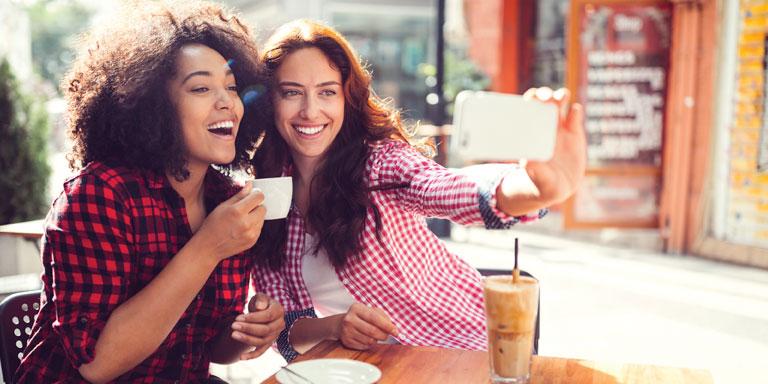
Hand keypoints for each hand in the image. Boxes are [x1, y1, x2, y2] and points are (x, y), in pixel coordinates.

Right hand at [195, 181, 265, 260]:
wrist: (209, 247)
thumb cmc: (213, 225)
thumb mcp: (223, 206)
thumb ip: (239, 195)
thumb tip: (250, 184)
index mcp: (237, 211)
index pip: (258, 197)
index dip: (256, 194)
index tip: (252, 195)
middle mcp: (246, 223)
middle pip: (263, 208)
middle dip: (256, 206)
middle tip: (245, 208)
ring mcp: (251, 234)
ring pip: (262, 218)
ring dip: (255, 216)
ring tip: (242, 219)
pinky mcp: (253, 241)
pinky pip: (259, 228)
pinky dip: (254, 225)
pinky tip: (242, 227)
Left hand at [231, 293, 284, 359]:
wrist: (264, 311)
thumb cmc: (260, 303)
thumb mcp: (261, 297)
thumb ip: (261, 299)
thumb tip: (260, 307)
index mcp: (279, 311)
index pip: (267, 316)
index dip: (253, 318)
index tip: (238, 317)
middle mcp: (280, 324)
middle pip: (265, 330)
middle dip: (248, 328)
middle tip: (233, 325)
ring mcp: (275, 335)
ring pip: (262, 341)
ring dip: (247, 339)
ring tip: (233, 334)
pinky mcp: (269, 343)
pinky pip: (261, 351)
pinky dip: (252, 355)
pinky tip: (241, 357)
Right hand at [336, 303, 397, 349]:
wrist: (340, 324)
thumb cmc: (360, 316)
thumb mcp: (371, 311)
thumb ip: (383, 317)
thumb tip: (393, 328)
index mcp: (356, 308)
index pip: (374, 318)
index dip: (387, 326)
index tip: (396, 331)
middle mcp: (350, 319)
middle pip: (373, 331)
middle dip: (384, 335)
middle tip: (387, 335)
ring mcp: (347, 331)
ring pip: (369, 340)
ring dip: (376, 339)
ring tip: (374, 335)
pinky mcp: (347, 341)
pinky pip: (364, 346)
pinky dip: (369, 344)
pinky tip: (366, 338)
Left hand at [522, 87, 585, 204]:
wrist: (559, 188)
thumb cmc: (541, 184)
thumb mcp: (539, 179)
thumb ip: (535, 171)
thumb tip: (526, 161)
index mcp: (530, 132)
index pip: (528, 108)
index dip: (531, 100)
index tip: (532, 99)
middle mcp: (543, 126)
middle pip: (544, 101)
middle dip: (546, 95)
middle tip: (548, 98)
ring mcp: (560, 128)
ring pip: (560, 103)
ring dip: (560, 97)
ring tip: (561, 99)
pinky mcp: (575, 134)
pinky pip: (575, 116)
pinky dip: (575, 112)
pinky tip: (574, 113)